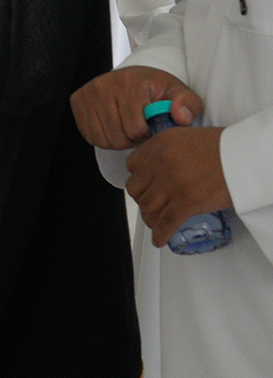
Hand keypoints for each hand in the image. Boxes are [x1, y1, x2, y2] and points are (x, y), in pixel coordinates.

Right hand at [71, 66, 204, 149]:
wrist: (132, 76)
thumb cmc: (154, 88)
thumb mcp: (179, 92)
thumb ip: (189, 104)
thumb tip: (180, 117)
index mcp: (130, 84)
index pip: (135, 129)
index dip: (147, 135)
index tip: (151, 126)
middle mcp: (104, 86)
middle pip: (118, 137)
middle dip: (132, 139)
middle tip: (140, 129)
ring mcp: (88, 93)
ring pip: (103, 139)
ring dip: (118, 140)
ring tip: (127, 127)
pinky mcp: (77, 101)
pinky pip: (90, 136)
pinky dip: (104, 137)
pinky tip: (113, 126)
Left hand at [127, 125, 231, 246]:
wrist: (246, 157)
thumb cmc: (225, 148)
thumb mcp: (187, 138)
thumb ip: (168, 151)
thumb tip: (158, 170)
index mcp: (160, 143)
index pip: (132, 166)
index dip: (138, 178)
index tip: (145, 186)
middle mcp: (161, 162)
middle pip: (136, 189)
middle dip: (143, 199)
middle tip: (153, 204)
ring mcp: (172, 183)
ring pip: (148, 208)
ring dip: (151, 218)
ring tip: (157, 222)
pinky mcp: (187, 202)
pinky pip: (165, 223)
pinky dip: (160, 234)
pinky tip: (160, 239)